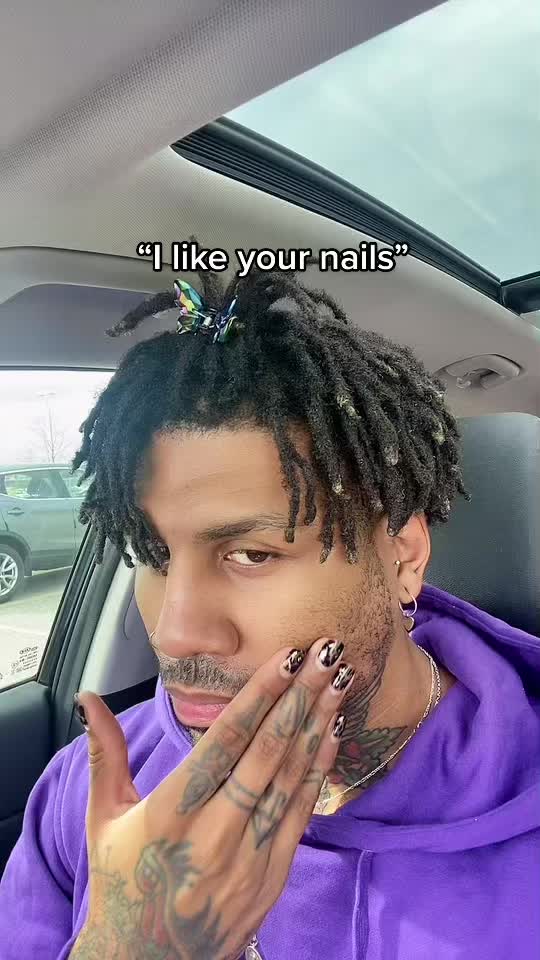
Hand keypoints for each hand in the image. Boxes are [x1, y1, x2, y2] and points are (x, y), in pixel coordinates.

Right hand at [71, 638, 352, 959]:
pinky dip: (316, 770)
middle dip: (299, 697)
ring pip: (289, 779)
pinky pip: (301, 814)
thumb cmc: (123, 881)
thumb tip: (88, 699)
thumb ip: (105, 754)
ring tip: (338, 681)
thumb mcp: (105, 818)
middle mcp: (214, 835)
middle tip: (327, 652)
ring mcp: (249, 858)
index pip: (224, 743)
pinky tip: (331, 733)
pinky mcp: (272, 877)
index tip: (286, 657)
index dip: (258, 697)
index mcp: (171, 814)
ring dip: (316, 725)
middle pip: (265, 754)